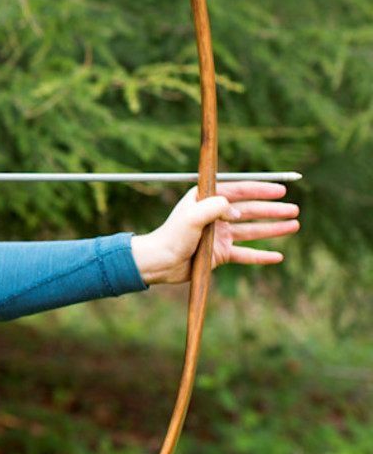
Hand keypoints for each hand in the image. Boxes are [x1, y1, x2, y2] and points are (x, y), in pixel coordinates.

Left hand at [131, 181, 300, 284]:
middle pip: (250, 210)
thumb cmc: (172, 236)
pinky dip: (261, 256)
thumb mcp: (192, 216)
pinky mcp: (219, 254)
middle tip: (294, 209)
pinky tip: (278, 256)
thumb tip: (236, 209)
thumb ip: (215, 207)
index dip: (261, 189)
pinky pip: (245, 254)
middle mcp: (215, 216)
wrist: (159, 263)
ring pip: (252, 231)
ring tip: (294, 225)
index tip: (281, 190)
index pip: (239, 190)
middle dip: (272, 209)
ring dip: (273, 228)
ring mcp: (218, 235)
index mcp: (206, 200)